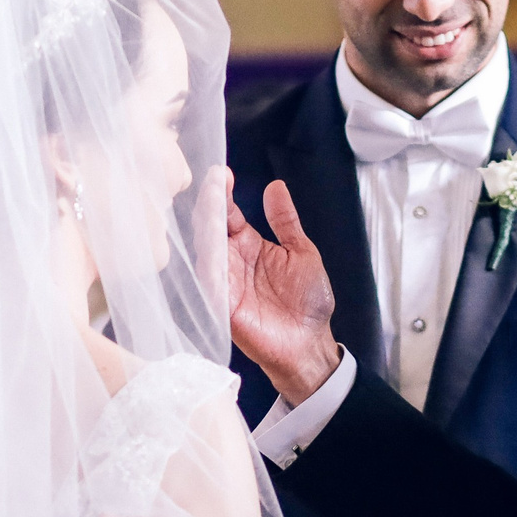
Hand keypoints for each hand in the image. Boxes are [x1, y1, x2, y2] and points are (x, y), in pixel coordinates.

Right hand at [227, 180, 340, 404]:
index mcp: (248, 244)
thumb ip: (285, 221)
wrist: (310, 343)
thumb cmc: (307, 303)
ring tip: (213, 210)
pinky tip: (213, 252)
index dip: (223, 193)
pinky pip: (210, 285)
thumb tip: (275, 187)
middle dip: (210, 205)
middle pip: (211, 227)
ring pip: (206, 251)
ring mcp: (224, 282)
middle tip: (215, 185)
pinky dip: (210, 269)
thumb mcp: (301, 252)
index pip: (228, 213)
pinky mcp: (223, 307)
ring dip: (207, 231)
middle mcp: (231, 260)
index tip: (223, 173)